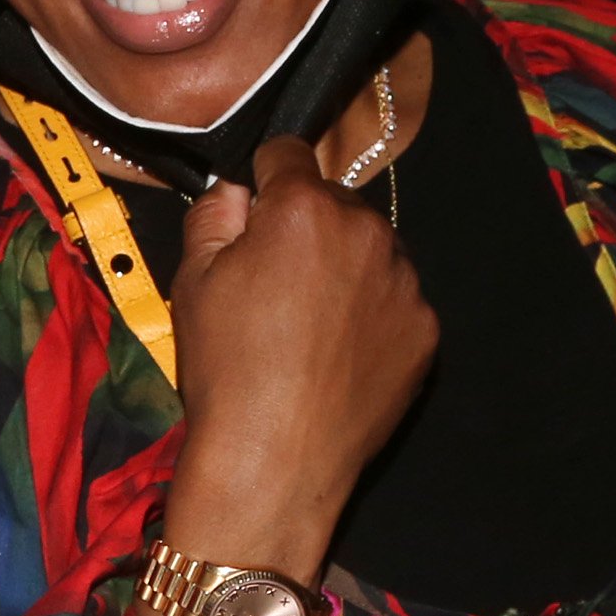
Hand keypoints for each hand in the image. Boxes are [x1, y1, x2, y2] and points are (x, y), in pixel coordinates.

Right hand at [159, 134, 435, 581]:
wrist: (275, 460)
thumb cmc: (226, 370)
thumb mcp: (192, 281)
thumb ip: (214, 213)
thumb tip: (238, 193)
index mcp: (304, 208)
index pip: (287, 154)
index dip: (263, 181)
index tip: (253, 215)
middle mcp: (367, 232)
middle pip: (334, 203)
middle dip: (306, 228)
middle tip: (273, 285)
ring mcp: (404, 283)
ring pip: (370, 250)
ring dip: (344, 267)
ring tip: (307, 327)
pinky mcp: (424, 330)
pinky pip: (394, 300)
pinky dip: (370, 315)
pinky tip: (336, 355)